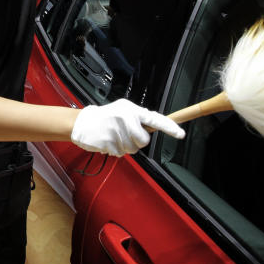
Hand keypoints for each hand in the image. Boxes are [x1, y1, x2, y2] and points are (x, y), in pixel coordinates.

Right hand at [70, 99, 184, 156]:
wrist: (82, 123)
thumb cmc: (106, 116)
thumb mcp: (122, 109)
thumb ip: (139, 117)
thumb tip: (158, 124)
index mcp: (131, 110)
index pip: (155, 118)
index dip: (169, 127)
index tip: (181, 134)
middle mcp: (125, 119)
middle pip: (144, 141)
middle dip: (137, 141)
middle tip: (125, 135)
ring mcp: (116, 131)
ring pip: (133, 149)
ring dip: (125, 147)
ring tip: (114, 137)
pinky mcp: (109, 143)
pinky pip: (121, 153)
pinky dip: (115, 150)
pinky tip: (108, 141)